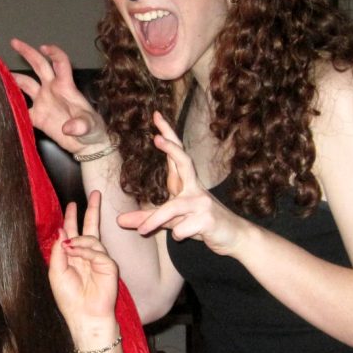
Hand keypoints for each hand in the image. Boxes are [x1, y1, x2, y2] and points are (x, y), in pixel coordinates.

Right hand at [10, 39, 108, 156]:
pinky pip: (20, 108)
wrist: (86, 145)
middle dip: (27, 52)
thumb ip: (81, 125)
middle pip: (38, 66)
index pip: (60, 63)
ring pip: (25, 84)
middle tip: (14, 41)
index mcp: (65, 87)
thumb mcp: (90, 126)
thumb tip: (69, 128)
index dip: (53, 53)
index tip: (43, 47)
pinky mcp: (37, 117)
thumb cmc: (93, 131)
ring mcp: (43, 102)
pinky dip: (10, 104)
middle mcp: (52, 90)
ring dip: (13, 78)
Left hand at [48, 191, 119, 341]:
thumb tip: (61, 229)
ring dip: (78, 241)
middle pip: (90, 227)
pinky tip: (76, 253)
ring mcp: (100, 260)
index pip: (74, 232)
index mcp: (74, 257)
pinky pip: (97, 251)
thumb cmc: (69, 298)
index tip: (71, 205)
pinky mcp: (109, 265)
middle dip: (92, 210)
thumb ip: (58, 251)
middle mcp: (88, 256)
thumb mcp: (56, 272)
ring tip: (69, 247)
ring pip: (91, 239)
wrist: (84, 316)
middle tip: (95, 194)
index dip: (71, 219)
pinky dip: (85, 251)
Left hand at [117, 113, 247, 255]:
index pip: (176, 154)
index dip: (167, 135)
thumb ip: (147, 217)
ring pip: (173, 207)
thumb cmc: (200, 224)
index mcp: (186, 183)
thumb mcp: (171, 220)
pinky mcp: (208, 220)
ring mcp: (203, 203)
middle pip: (184, 162)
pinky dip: (178, 234)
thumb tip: (119, 220)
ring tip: (141, 230)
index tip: (156, 116)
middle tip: (157, 138)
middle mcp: (195, 188)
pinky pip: (183, 228)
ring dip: (154, 220)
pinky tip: (185, 235)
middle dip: (171, 149)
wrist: (234, 237)